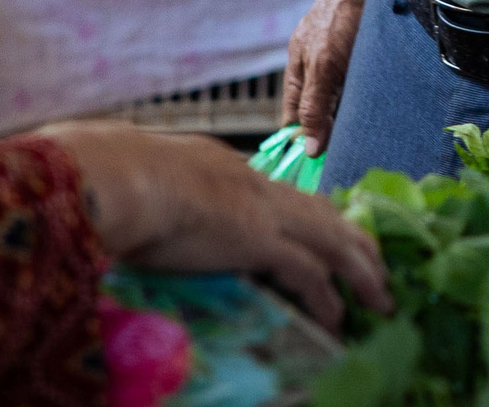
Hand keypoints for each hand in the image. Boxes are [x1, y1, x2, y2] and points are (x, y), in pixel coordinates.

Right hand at [42, 122, 391, 327]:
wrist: (113, 175)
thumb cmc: (108, 179)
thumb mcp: (136, 184)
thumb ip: (148, 200)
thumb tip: (127, 214)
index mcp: (223, 169)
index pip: (278, 193)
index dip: (306, 216)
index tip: (323, 232)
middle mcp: (253, 184)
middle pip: (321, 210)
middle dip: (353, 238)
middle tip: (375, 263)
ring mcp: (261, 210)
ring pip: (333, 239)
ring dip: (361, 269)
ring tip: (380, 294)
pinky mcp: (260, 240)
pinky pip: (309, 274)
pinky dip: (328, 298)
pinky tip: (338, 318)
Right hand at [283, 0, 378, 154]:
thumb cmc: (341, 16)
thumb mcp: (325, 64)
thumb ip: (315, 105)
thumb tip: (309, 149)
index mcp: (299, 73)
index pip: (294, 120)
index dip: (302, 144)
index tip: (316, 171)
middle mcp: (318, 70)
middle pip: (321, 114)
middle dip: (333, 136)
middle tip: (349, 161)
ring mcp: (341, 64)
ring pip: (345, 104)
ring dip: (355, 120)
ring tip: (369, 142)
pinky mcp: (365, 59)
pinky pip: (365, 90)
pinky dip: (372, 103)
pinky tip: (386, 114)